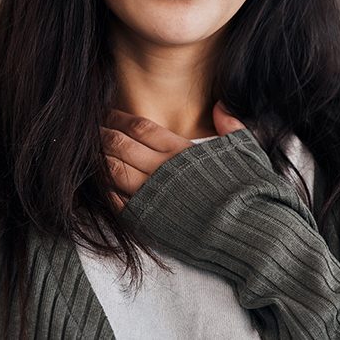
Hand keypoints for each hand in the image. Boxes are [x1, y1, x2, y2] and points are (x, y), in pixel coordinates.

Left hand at [100, 102, 247, 212]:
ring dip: (100, 160)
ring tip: (89, 152)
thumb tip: (222, 106)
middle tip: (90, 129)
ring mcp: (153, 198)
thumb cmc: (250, 192)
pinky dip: (106, 191)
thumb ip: (230, 127)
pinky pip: (118, 204)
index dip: (121, 119)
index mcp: (181, 152)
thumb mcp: (246, 151)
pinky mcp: (149, 224)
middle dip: (103, 135)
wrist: (250, 233)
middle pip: (121, 146)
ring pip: (114, 172)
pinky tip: (100, 184)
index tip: (108, 114)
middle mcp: (162, 171)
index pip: (141, 128)